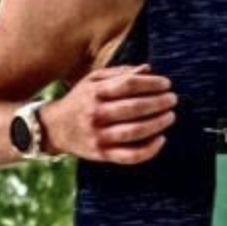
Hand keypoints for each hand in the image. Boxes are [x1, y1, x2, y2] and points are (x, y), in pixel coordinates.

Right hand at [40, 63, 176, 163]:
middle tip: (172, 100)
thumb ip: (120, 73)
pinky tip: (161, 139)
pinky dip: (149, 150)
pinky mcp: (102, 154)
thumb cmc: (81, 100)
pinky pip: (130, 156)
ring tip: (170, 116)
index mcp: (95, 93)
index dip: (151, 84)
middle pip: (134, 108)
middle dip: (159, 103)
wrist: (54, 128)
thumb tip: (148, 69)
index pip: (129, 85)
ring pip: (135, 132)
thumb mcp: (94, 81)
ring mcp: (99, 136)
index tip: (166, 84)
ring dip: (157, 124)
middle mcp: (96, 114)